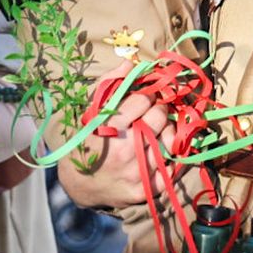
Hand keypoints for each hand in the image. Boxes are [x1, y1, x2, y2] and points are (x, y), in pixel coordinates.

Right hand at [57, 91, 177, 208]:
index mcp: (109, 127)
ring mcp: (137, 171)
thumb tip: (131, 62)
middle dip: (158, 111)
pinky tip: (163, 151)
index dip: (146, 96)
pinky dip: (172, 158)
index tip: (144, 98)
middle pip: (160, 118)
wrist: (79, 184)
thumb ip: (110, 83)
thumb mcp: (91, 110)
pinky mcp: (146, 190)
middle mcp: (124, 150)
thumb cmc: (88, 141)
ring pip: (169, 142)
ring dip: (166, 133)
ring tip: (156, 133)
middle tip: (153, 114)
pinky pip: (173, 169)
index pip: (144, 100)